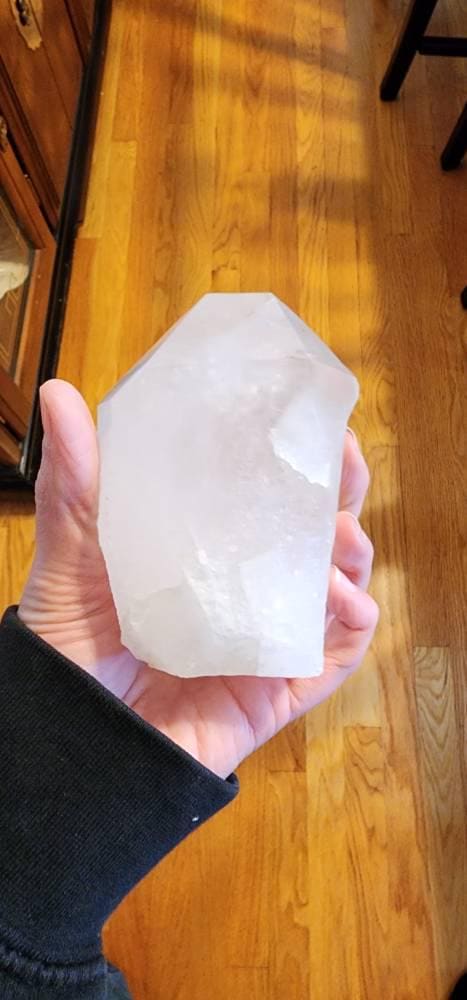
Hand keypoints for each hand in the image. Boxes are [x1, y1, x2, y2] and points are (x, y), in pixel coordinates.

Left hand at [19, 381, 377, 778]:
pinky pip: (333, 656)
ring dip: (354, 553)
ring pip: (336, 587)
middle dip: (340, 492)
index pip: (262, 494)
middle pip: (312, 533)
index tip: (308, 414)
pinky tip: (343, 596)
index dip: (293, 456)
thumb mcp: (72, 556)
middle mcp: (245, 588)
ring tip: (342, 530)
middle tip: (345, 455)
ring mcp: (267, 637)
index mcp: (205, 550)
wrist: (71, 741)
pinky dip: (353, 622)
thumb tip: (57, 394)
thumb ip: (74, 484)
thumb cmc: (71, 645)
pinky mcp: (279, 688)